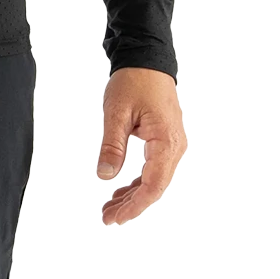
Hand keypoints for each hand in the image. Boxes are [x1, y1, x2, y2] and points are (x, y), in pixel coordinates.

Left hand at [97, 67, 185, 224]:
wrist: (147, 61)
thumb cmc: (134, 82)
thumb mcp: (116, 112)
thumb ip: (112, 146)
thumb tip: (105, 175)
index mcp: (166, 141)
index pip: (152, 185)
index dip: (134, 205)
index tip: (115, 217)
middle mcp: (174, 146)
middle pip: (155, 187)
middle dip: (131, 204)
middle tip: (107, 216)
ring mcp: (172, 144)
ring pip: (154, 180)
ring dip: (133, 194)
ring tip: (110, 206)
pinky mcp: (166, 141)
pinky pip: (154, 168)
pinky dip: (137, 181)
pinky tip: (121, 188)